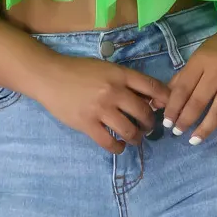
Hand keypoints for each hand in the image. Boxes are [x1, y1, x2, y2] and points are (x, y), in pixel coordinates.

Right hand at [30, 54, 170, 153]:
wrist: (49, 76)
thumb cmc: (78, 71)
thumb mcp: (105, 69)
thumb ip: (125, 81)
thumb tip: (148, 98)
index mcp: (120, 75)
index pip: (152, 87)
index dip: (165, 99)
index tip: (167, 108)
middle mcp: (113, 92)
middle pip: (143, 112)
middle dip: (150, 123)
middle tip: (147, 127)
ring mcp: (100, 109)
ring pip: (129, 130)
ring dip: (136, 138)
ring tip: (135, 138)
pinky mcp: (87, 124)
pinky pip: (109, 142)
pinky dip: (118, 148)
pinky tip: (119, 146)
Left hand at [163, 21, 216, 144]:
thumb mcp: (197, 58)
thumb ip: (180, 79)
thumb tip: (159, 103)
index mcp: (201, 62)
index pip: (183, 89)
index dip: (173, 108)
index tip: (167, 123)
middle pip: (199, 101)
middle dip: (186, 120)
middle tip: (177, 132)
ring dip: (206, 128)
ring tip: (194, 140)